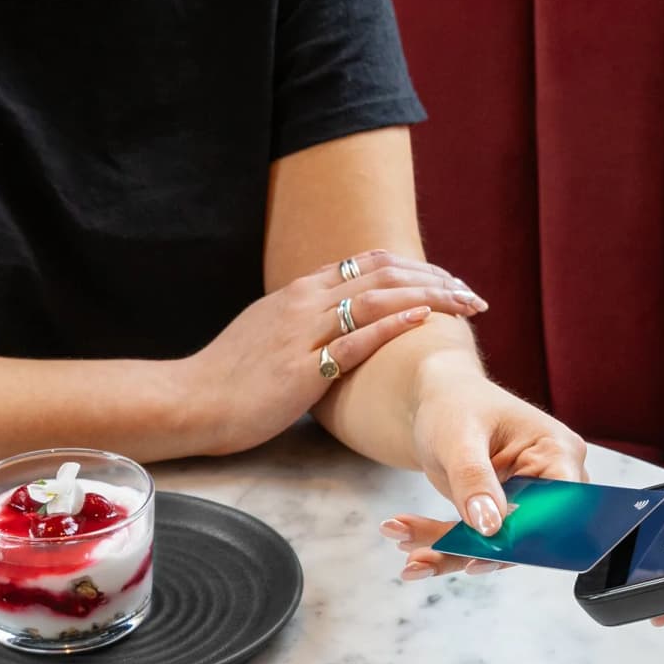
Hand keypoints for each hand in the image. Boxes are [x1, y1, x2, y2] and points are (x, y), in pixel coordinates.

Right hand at [189, 250, 486, 454]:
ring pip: (377, 298)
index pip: (368, 263)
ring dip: (428, 297)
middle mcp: (304, 301)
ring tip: (464, 304)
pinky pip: (355, 339)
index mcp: (299, 291)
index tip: (448, 280)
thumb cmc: (230, 376)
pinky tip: (423, 320)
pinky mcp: (302, 368)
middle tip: (472, 294)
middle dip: (435, 279)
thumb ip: (305, 322)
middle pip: (383, 273)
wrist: (191, 400)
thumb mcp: (269, 333)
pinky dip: (393, 324)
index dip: (415, 267)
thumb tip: (338, 324)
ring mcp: (303, 332)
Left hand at [380, 368, 588, 579]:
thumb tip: (489, 527)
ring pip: (497, 546)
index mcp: (558, 452)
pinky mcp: (503, 516)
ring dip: (449, 553)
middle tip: (423, 559)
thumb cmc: (455, 403)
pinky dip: (442, 544)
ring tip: (408, 556)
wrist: (439, 399)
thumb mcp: (459, 437)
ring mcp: (528, 502)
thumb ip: (474, 479)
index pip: (560, 508)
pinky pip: (478, 542)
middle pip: (527, 536)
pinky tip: (406, 537)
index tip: (481, 555)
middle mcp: (552, 481)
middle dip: (474, 552)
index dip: (528, 538)